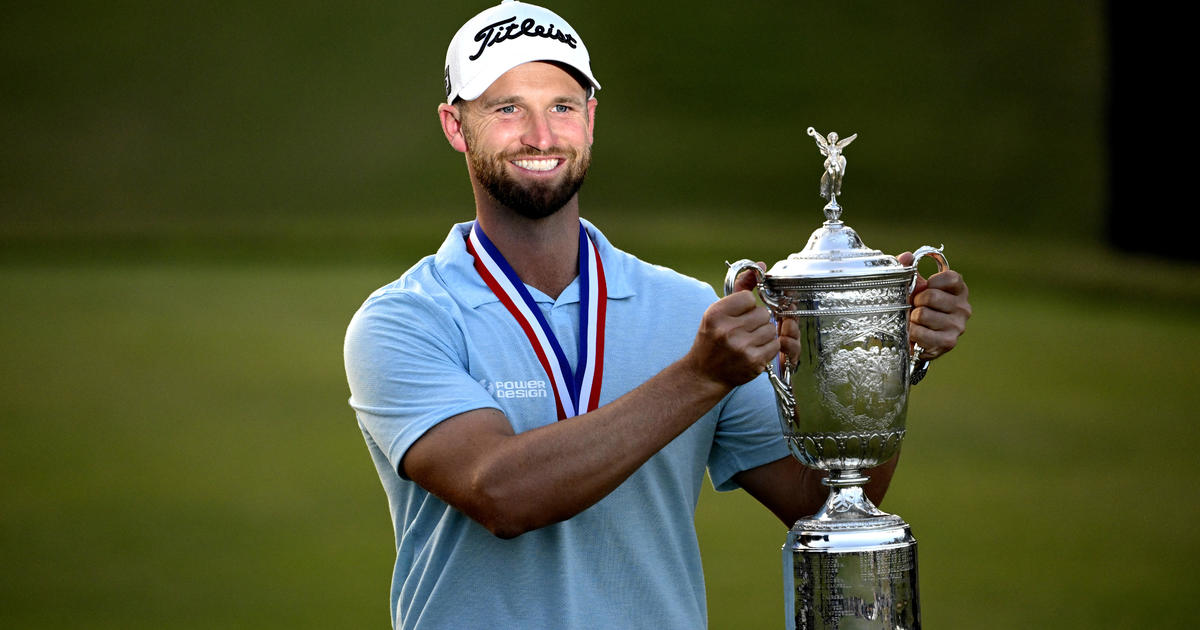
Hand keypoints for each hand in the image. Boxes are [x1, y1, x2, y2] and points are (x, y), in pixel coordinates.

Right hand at [688, 264, 778, 387]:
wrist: (704, 374)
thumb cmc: (711, 340)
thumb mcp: (718, 312)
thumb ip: (740, 287)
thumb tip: (762, 266)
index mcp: (716, 314)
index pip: (748, 298)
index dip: (746, 307)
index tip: (738, 316)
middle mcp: (727, 329)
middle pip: (762, 313)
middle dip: (757, 321)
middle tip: (744, 331)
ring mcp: (741, 346)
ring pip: (770, 329)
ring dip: (764, 334)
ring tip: (749, 341)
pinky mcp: (753, 361)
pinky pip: (774, 345)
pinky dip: (767, 348)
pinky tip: (754, 351)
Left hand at [898, 252, 970, 359]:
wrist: (918, 339)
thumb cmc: (917, 308)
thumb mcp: (914, 286)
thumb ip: (908, 268)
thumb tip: (906, 256)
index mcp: (959, 290)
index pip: (950, 278)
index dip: (931, 282)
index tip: (923, 289)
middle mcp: (963, 307)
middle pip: (931, 296)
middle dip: (916, 301)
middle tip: (915, 307)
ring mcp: (958, 326)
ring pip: (923, 314)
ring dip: (912, 318)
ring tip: (916, 321)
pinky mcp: (948, 342)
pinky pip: (920, 333)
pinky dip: (912, 333)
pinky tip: (916, 333)